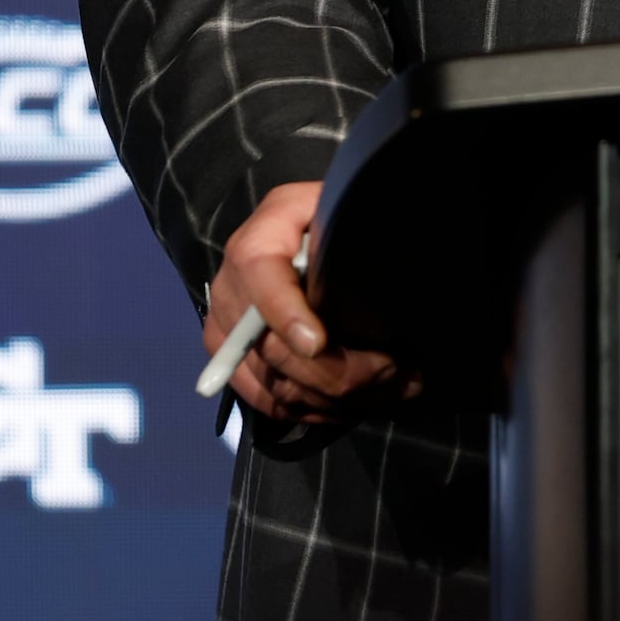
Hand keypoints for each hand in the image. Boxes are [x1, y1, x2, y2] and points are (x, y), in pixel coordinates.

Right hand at [208, 179, 410, 425]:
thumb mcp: (337, 211)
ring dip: (336, 396)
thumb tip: (368, 279)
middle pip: (268, 345)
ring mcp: (226, 328)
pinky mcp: (231, 361)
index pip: (259, 275)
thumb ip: (343, 238)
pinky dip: (314, 409)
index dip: (285, 315)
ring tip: (393, 386)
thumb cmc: (329, 221)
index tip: (317, 344)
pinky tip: (356, 401)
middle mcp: (232, 285)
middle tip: (392, 370)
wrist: (298, 236)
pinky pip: (268, 401)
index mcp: (260, 239)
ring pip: (274, 383)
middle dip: (335, 370)